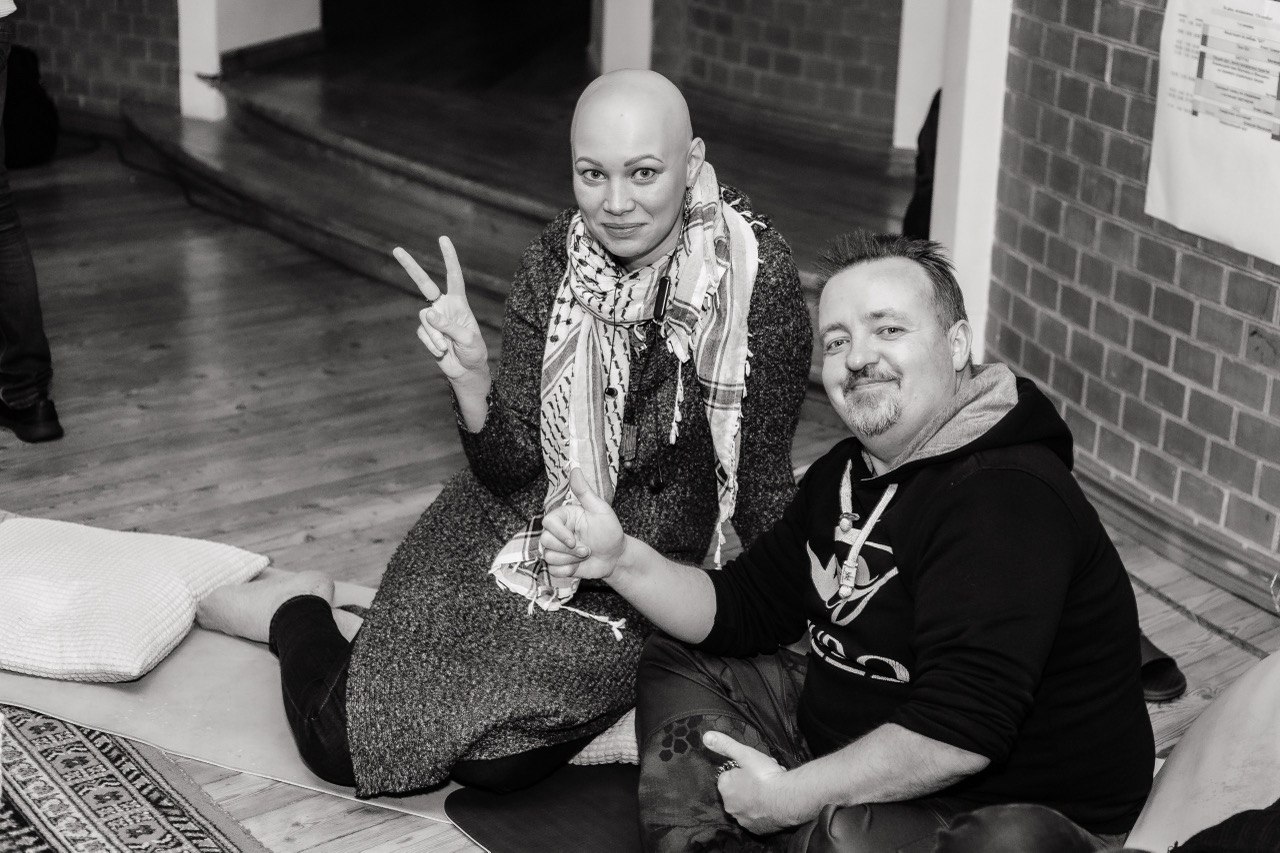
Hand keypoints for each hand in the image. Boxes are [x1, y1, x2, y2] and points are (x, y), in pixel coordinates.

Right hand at [394, 237, 489, 385]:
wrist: (466, 371)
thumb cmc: (473, 352)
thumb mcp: (467, 339)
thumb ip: (448, 325)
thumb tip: (427, 313)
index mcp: (458, 303)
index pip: (453, 277)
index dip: (449, 258)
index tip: (443, 239)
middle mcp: (443, 307)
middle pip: (424, 284)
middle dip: (411, 267)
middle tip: (396, 250)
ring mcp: (433, 320)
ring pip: (424, 319)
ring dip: (435, 335)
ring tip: (447, 348)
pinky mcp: (425, 333)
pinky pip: (423, 334)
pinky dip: (432, 344)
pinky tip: (442, 352)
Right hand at [539, 468, 626, 579]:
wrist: (616, 557)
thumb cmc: (610, 531)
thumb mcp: (600, 510)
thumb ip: (584, 491)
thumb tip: (575, 469)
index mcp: (564, 517)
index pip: (547, 523)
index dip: (559, 533)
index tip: (573, 540)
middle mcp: (558, 532)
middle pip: (545, 541)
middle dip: (568, 550)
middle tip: (587, 549)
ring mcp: (557, 549)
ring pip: (549, 557)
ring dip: (570, 560)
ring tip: (585, 555)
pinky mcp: (560, 565)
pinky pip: (554, 571)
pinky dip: (568, 571)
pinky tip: (579, 565)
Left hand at [704, 731, 791, 834]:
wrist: (788, 799)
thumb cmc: (764, 776)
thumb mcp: (744, 753)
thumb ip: (725, 745)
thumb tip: (706, 736)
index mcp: (724, 788)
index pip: (729, 775)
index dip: (742, 769)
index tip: (754, 767)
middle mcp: (729, 807)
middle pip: (738, 790)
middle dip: (749, 783)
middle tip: (765, 776)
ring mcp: (743, 820)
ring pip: (748, 804)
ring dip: (756, 797)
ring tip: (772, 788)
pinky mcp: (757, 830)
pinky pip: (758, 817)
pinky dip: (763, 811)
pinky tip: (773, 803)